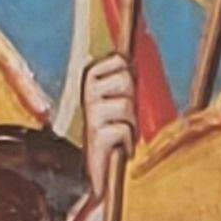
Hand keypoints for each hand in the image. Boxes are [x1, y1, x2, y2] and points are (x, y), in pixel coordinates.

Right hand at [77, 52, 137, 170]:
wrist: (102, 170)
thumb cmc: (116, 130)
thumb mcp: (122, 98)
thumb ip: (127, 76)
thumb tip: (134, 50)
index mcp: (90, 76)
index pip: (120, 60)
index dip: (130, 77)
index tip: (122, 94)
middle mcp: (86, 91)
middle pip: (126, 80)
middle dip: (132, 103)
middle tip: (121, 118)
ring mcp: (89, 112)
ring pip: (127, 105)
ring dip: (131, 124)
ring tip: (120, 134)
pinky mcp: (95, 134)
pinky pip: (125, 129)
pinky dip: (128, 142)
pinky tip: (118, 148)